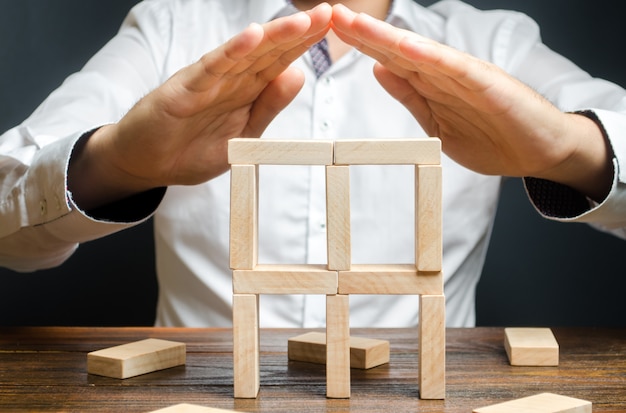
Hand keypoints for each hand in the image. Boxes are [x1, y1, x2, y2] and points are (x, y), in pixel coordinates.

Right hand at [69, 3, 331, 208]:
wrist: (147, 164)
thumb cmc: (192, 148)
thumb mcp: (243, 135)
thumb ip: (269, 106)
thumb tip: (298, 74)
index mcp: (246, 91)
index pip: (281, 62)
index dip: (306, 44)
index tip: (334, 26)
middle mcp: (230, 79)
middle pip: (269, 52)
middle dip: (300, 33)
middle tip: (330, 11)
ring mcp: (208, 81)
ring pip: (246, 54)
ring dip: (274, 36)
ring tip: (303, 21)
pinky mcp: (185, 89)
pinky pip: (212, 68)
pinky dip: (232, 52)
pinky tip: (252, 37)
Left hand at [331, 4, 611, 200]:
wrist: (542, 150)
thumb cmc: (493, 136)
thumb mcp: (438, 123)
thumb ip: (411, 95)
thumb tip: (379, 70)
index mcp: (432, 84)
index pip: (389, 60)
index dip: (359, 45)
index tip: (328, 33)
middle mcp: (444, 73)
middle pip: (396, 50)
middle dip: (362, 33)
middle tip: (330, 14)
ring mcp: (465, 77)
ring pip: (418, 53)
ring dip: (384, 37)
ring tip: (354, 22)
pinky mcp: (486, 85)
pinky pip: (453, 69)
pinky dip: (428, 56)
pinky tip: (403, 45)